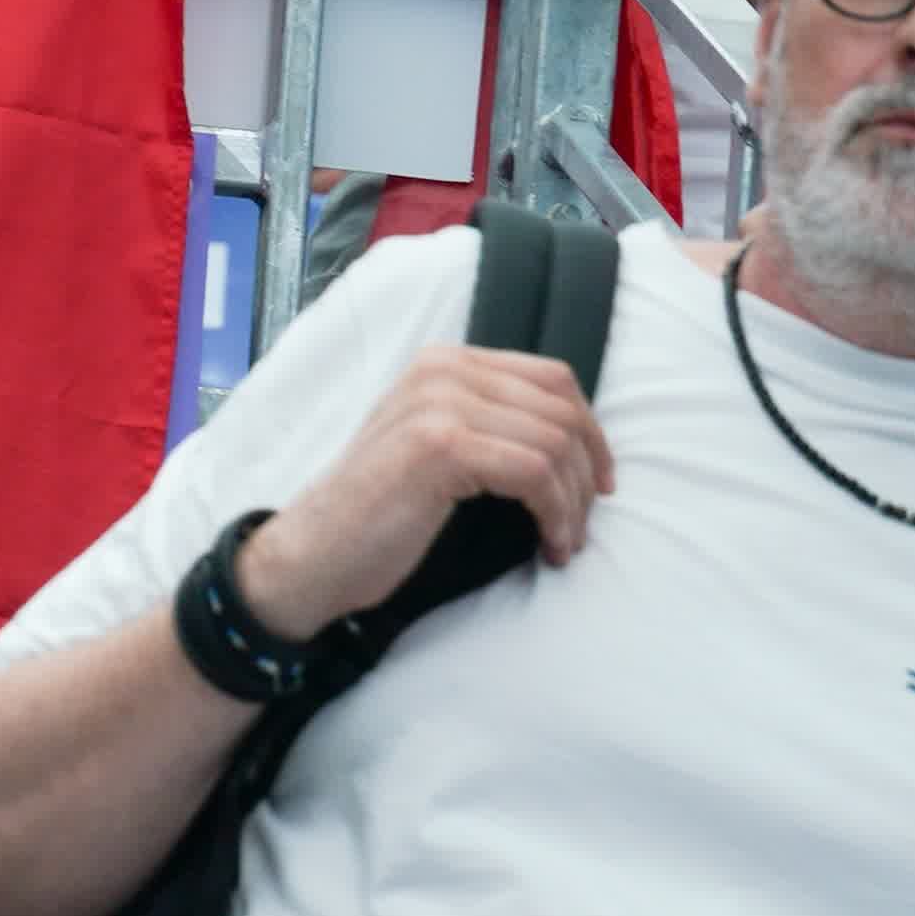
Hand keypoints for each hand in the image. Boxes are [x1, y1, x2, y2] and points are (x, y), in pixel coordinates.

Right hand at [231, 341, 615, 638]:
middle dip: (588, 473)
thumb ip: (486, 421)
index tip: (597, 482)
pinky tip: (550, 546)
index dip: (590, 431)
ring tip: (563, 543)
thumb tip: (572, 439)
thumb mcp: (433, 444)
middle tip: (582, 524)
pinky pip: (536, 473)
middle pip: (562, 409)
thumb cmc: (381, 511)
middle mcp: (442, 370)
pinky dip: (556, 516)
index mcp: (443, 363)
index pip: (552, 377)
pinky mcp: (441, 446)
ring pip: (555, 444)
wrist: (316, 552)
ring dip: (574, 504)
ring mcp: (439, 404)